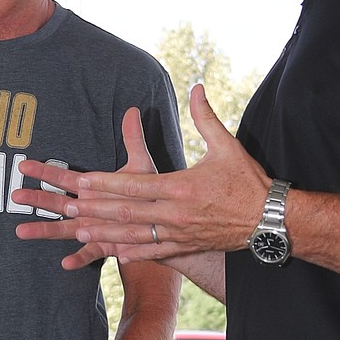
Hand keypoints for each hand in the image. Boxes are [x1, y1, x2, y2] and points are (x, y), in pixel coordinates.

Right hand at [13, 106, 160, 267]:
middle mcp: (87, 209)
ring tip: (21, 231)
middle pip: (56, 203)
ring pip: (64, 229)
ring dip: (44, 229)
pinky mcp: (106, 245)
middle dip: (35, 199)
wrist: (162, 223)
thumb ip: (133, 141)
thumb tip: (133, 110)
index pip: (63, 178)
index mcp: (91, 189)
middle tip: (14, 194)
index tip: (23, 165)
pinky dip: (78, 257)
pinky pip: (90, 254)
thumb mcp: (141, 166)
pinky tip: (66, 263)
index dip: (44, 171)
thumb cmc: (148, 194)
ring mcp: (93, 228)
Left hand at [14, 88, 269, 265]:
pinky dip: (133, 251)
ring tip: (80, 230)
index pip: (135, 186)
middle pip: (127, 213)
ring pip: (134, 235)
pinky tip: (115, 252)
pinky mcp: (187, 247)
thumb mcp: (228, 146)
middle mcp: (176, 214)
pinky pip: (154, 251)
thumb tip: (196, 87)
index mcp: (182, 188)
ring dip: (105, 232)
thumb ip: (206, 117)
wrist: (271, 221)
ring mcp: (180, 234)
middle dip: (95, 209)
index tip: (82, 181)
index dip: (106, 183)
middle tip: (68, 207)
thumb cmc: (249, 182)